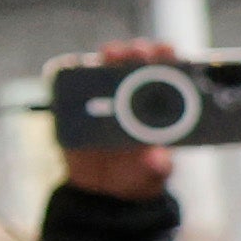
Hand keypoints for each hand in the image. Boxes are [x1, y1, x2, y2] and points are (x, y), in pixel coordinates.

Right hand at [65, 35, 179, 198]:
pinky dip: (75, 72)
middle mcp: (133, 97)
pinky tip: (80, 67)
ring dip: (110, 54)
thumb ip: (157, 168)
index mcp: (160, 109)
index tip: (166, 52)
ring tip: (111, 53)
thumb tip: (158, 158)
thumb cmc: (137, 176)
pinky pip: (73, 86)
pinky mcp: (76, 107)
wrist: (102, 189)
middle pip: (137, 63)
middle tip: (138, 52)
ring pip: (106, 67)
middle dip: (138, 51)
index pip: (167, 74)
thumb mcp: (152, 175)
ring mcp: (103, 99)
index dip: (167, 58)